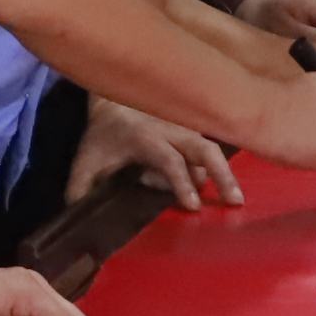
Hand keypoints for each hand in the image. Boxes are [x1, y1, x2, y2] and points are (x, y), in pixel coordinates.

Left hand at [70, 96, 242, 209]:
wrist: (111, 100)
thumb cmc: (101, 136)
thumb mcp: (86, 161)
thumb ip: (81, 188)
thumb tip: (79, 214)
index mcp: (146, 138)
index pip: (171, 162)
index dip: (181, 183)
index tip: (193, 206)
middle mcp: (172, 130)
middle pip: (204, 150)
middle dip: (221, 175)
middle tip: (234, 202)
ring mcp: (185, 128)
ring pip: (212, 149)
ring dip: (225, 172)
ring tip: (237, 199)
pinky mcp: (192, 129)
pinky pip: (210, 147)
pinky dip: (219, 165)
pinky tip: (229, 185)